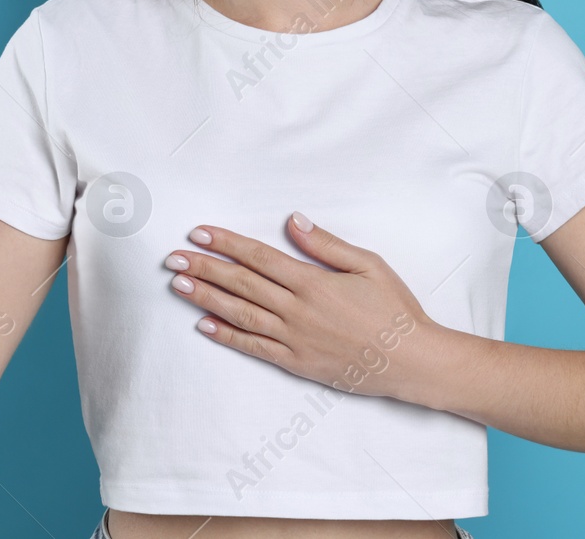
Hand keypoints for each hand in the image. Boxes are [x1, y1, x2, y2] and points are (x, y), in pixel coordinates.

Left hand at [165, 214, 439, 400]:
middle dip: (204, 268)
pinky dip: (227, 337)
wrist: (411, 360)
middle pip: (241, 284)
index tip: (199, 233)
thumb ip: (326, 244)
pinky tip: (205, 326)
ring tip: (179, 286)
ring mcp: (294, 339)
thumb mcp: (368, 265)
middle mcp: (298, 310)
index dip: (226, 243)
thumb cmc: (394, 309)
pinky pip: (255, 348)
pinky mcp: (296, 363)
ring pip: (241, 314)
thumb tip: (293, 221)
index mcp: (313, 282)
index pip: (259, 257)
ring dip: (206, 299)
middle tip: (173, 257)